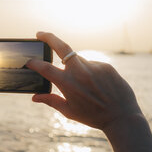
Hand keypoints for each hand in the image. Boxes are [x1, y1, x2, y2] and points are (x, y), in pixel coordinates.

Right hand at [27, 32, 142, 129]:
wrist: (122, 117)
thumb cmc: (93, 116)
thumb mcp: (69, 111)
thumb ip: (51, 101)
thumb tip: (34, 97)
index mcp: (67, 84)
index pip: (45, 68)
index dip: (34, 63)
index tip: (29, 61)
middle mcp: (80, 72)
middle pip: (61, 46)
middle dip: (48, 37)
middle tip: (39, 34)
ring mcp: (94, 66)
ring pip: (78, 60)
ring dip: (75, 68)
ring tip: (85, 86)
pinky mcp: (106, 66)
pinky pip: (92, 65)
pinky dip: (89, 72)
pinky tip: (97, 86)